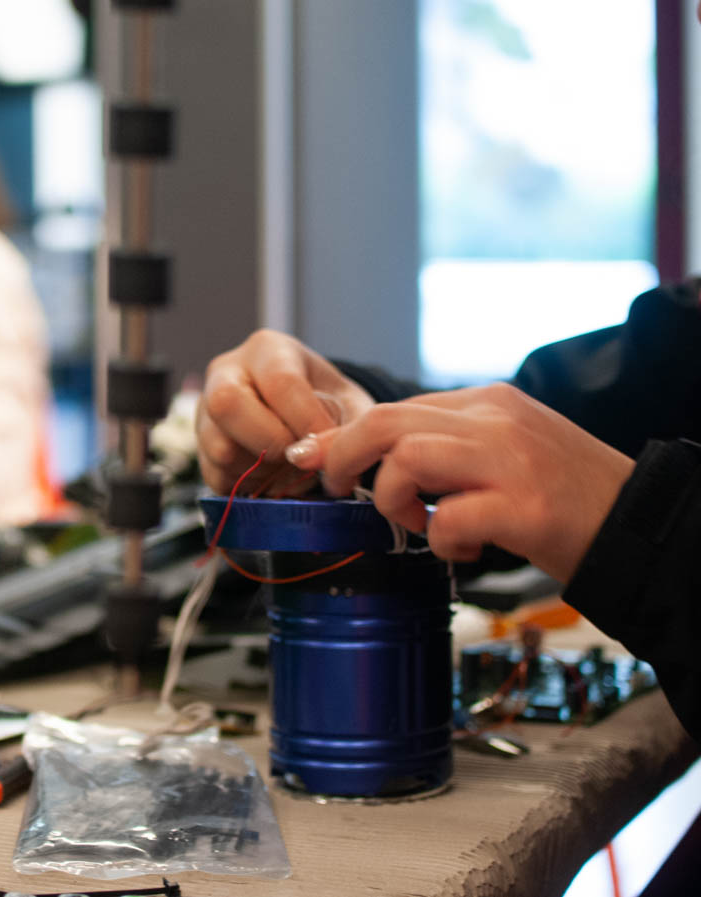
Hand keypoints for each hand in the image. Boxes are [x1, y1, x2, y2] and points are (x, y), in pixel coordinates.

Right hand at [197, 329, 374, 493]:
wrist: (304, 415)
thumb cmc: (328, 403)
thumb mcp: (351, 404)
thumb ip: (350, 428)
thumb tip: (327, 460)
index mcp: (267, 350)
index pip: (279, 382)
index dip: (306, 420)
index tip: (329, 447)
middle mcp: (226, 373)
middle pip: (226, 404)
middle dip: (270, 441)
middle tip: (300, 458)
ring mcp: (205, 411)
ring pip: (219, 447)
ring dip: (262, 469)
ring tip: (289, 467)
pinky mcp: (200, 448)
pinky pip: (217, 476)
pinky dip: (250, 485)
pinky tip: (271, 475)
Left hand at [284, 383, 634, 581]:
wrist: (639, 525)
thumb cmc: (563, 496)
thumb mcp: (503, 451)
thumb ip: (447, 444)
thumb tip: (372, 457)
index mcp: (488, 403)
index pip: (396, 408)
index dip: (345, 436)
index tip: (314, 457)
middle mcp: (495, 421)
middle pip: (386, 422)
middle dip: (344, 457)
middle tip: (340, 490)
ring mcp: (510, 462)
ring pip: (407, 459)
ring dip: (393, 500)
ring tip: (417, 527)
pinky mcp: (525, 507)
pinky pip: (449, 519)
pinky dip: (441, 541)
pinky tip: (460, 551)